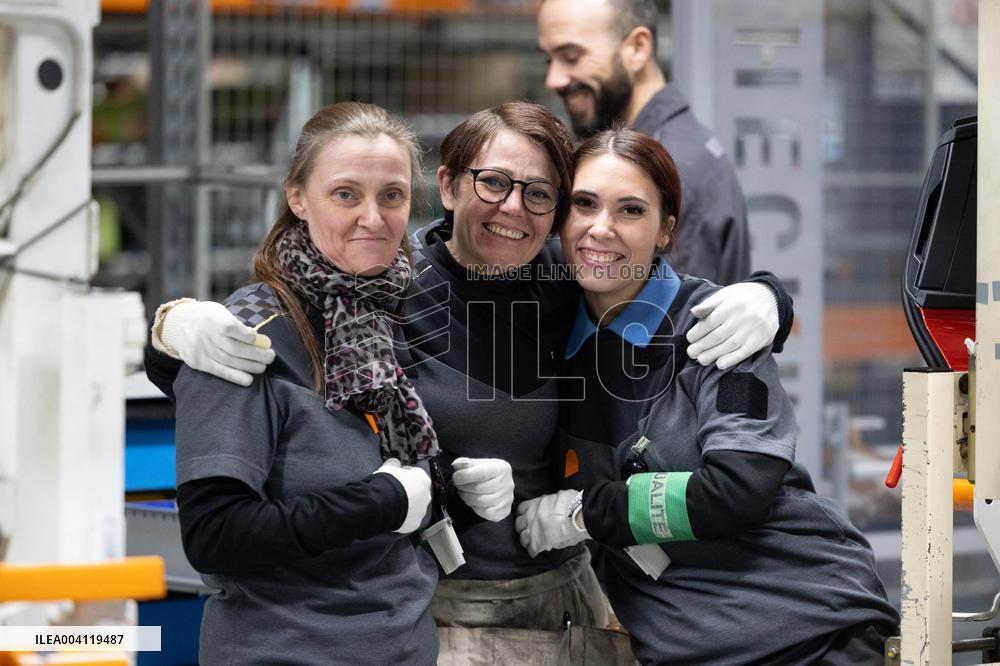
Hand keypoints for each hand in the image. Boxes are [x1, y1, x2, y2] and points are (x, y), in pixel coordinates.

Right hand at [157, 300, 275, 385]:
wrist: (180, 323)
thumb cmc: (210, 317)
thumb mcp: (221, 312)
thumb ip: (237, 325)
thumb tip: (259, 340)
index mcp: (212, 318)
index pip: (230, 328)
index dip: (247, 336)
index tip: (260, 339)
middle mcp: (204, 334)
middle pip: (233, 348)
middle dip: (255, 354)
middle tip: (270, 357)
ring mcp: (199, 349)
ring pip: (228, 361)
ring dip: (249, 366)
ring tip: (263, 367)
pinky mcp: (197, 362)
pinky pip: (218, 371)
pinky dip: (235, 376)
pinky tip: (248, 380)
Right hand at [374, 459, 430, 533]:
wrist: (383, 504)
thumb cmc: (388, 483)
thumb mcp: (388, 468)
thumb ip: (394, 464)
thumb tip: (395, 463)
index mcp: (423, 479)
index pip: (416, 474)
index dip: (405, 475)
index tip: (397, 477)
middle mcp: (426, 495)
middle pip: (417, 491)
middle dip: (408, 491)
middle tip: (395, 492)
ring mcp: (422, 510)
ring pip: (415, 506)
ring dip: (407, 505)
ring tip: (393, 504)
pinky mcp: (415, 523)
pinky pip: (409, 519)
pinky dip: (404, 517)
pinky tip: (394, 514)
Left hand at [451, 457, 514, 521]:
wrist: (502, 486)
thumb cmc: (488, 474)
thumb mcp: (479, 464)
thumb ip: (467, 463)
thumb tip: (456, 465)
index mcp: (502, 468)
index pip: (482, 473)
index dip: (465, 475)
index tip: (456, 477)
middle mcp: (507, 484)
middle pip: (479, 488)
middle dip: (464, 487)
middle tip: (458, 485)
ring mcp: (507, 499)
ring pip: (480, 501)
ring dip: (467, 497)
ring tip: (463, 493)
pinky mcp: (504, 511)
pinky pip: (485, 512)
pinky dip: (475, 508)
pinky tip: (473, 502)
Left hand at [514, 489, 587, 557]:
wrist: (578, 517)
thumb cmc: (571, 504)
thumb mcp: (557, 496)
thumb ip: (548, 502)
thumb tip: (550, 506)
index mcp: (534, 505)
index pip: (520, 509)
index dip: (523, 513)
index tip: (525, 516)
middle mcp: (530, 518)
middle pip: (518, 524)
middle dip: (522, 527)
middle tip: (528, 529)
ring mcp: (533, 531)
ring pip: (522, 538)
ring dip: (526, 540)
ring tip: (531, 542)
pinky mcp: (538, 544)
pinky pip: (531, 550)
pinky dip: (533, 551)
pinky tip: (536, 552)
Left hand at [686, 282, 777, 369]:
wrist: (770, 297)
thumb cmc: (741, 297)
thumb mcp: (725, 294)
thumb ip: (708, 304)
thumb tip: (693, 312)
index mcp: (731, 305)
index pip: (710, 322)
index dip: (698, 332)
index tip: (689, 339)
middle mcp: (743, 317)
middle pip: (718, 336)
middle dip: (702, 346)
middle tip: (691, 353)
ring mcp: (753, 329)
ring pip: (729, 346)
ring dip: (713, 355)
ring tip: (701, 360)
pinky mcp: (761, 339)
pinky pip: (744, 352)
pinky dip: (731, 360)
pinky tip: (720, 364)